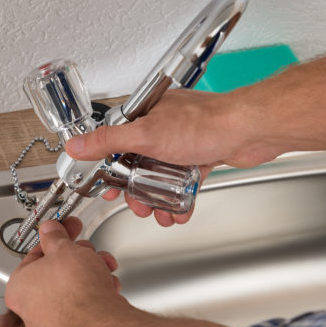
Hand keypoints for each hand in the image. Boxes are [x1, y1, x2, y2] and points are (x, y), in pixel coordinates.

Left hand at [4, 217, 125, 326]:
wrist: (99, 319)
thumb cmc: (75, 290)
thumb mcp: (64, 249)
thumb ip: (54, 237)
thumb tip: (50, 231)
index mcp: (18, 287)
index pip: (34, 254)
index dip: (54, 238)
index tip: (64, 231)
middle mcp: (29, 308)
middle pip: (54, 271)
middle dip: (76, 256)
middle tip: (86, 249)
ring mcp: (50, 321)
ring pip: (70, 287)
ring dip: (89, 271)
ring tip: (100, 266)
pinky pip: (81, 303)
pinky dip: (93, 291)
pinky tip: (103, 284)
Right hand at [68, 89, 278, 226]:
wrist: (249, 130)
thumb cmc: (205, 123)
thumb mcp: (146, 134)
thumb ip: (108, 141)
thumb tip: (76, 145)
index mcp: (146, 113)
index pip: (116, 139)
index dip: (109, 166)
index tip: (107, 186)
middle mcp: (164, 124)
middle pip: (138, 161)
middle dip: (136, 189)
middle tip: (137, 205)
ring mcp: (184, 140)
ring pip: (161, 174)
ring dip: (158, 198)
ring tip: (159, 213)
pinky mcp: (202, 154)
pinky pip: (183, 180)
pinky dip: (180, 197)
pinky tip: (180, 210)